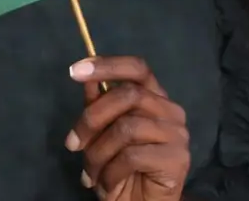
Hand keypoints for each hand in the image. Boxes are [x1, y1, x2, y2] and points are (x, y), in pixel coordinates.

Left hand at [66, 56, 189, 200]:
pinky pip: (132, 156)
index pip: (138, 68)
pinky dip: (111, 171)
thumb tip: (86, 76)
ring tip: (89, 173)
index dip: (108, 65)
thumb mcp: (102, 136)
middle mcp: (171, 111)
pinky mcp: (176, 159)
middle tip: (71, 143)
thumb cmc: (122, 170)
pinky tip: (107, 183)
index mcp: (155, 98)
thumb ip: (98, 106)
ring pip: (127, 128)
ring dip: (98, 153)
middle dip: (91, 119)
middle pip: (128, 96)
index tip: (75, 71)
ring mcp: (177, 134)